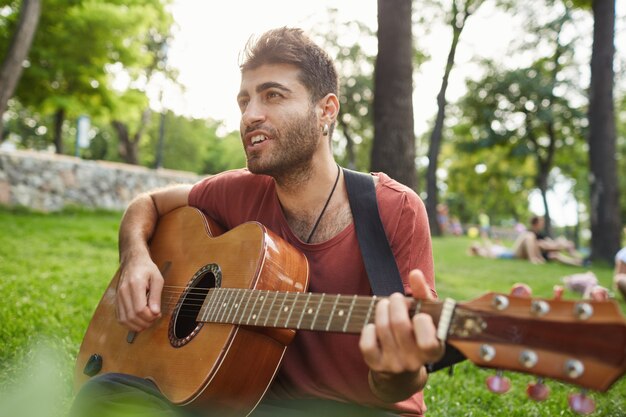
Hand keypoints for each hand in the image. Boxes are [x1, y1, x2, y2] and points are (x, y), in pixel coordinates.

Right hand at [115, 254, 163, 331]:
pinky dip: (130, 324)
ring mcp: (118, 297)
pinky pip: (120, 318)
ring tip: (148, 320)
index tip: (158, 314)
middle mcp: (123, 292)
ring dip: (137, 325)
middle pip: (132, 316)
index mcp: (135, 284)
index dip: (150, 316)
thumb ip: (156, 296)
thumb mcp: (157, 279)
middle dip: (145, 322)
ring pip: (124, 320)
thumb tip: (155, 313)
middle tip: (154, 318)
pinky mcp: (116, 301)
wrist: (133, 261)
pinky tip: (139, 321)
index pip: (140, 309)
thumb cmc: (147, 269)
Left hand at [359, 269, 443, 400]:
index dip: (422, 323)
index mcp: (433, 351)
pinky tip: (373, 325)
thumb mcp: (426, 315)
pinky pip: (366, 343)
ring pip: (382, 328)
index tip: (419, 314)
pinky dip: (368, 329)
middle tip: (395, 298)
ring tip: (385, 304)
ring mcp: (394, 365)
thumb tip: (415, 273)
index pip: (428, 341)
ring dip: (381, 309)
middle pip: (399, 324)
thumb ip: (422, 294)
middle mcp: (415, 362)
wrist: (403, 367)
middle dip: (395, 303)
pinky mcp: (376, 365)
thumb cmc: (417, 332)